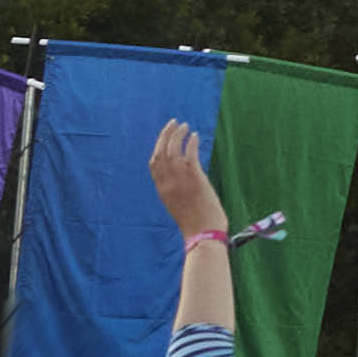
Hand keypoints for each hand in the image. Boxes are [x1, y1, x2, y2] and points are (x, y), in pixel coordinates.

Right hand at [151, 120, 223, 235]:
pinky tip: (195, 135)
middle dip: (165, 135)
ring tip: (184, 125)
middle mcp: (167, 182)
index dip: (158, 147)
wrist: (203, 233)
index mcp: (162, 190)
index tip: (165, 137)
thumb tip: (188, 181)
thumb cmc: (196, 223)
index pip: (154, 163)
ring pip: (173, 149)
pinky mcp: (194, 177)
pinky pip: (189, 153)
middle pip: (160, 152)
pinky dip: (191, 142)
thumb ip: (179, 190)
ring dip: (178, 134)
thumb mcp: (180, 205)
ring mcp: (180, 179)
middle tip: (173, 123)